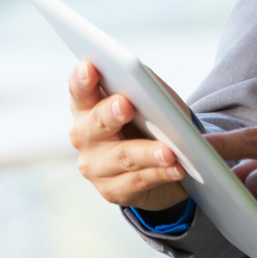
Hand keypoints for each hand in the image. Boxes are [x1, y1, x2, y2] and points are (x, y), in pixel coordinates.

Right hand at [67, 61, 186, 210]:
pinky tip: (177, 168)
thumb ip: (148, 88)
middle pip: (95, 124)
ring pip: (122, 157)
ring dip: (146, 153)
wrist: (161, 161)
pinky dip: (160, 173)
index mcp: (87, 105)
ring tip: (168, 151)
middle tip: (125, 105)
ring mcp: (95, 166)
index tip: (88, 67)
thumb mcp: (152, 99)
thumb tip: (153, 87)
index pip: (79, 90)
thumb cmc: (151, 120)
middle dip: (110, 114)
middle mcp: (83, 135)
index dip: (81, 79)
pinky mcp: (112, 190)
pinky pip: (138, 181)